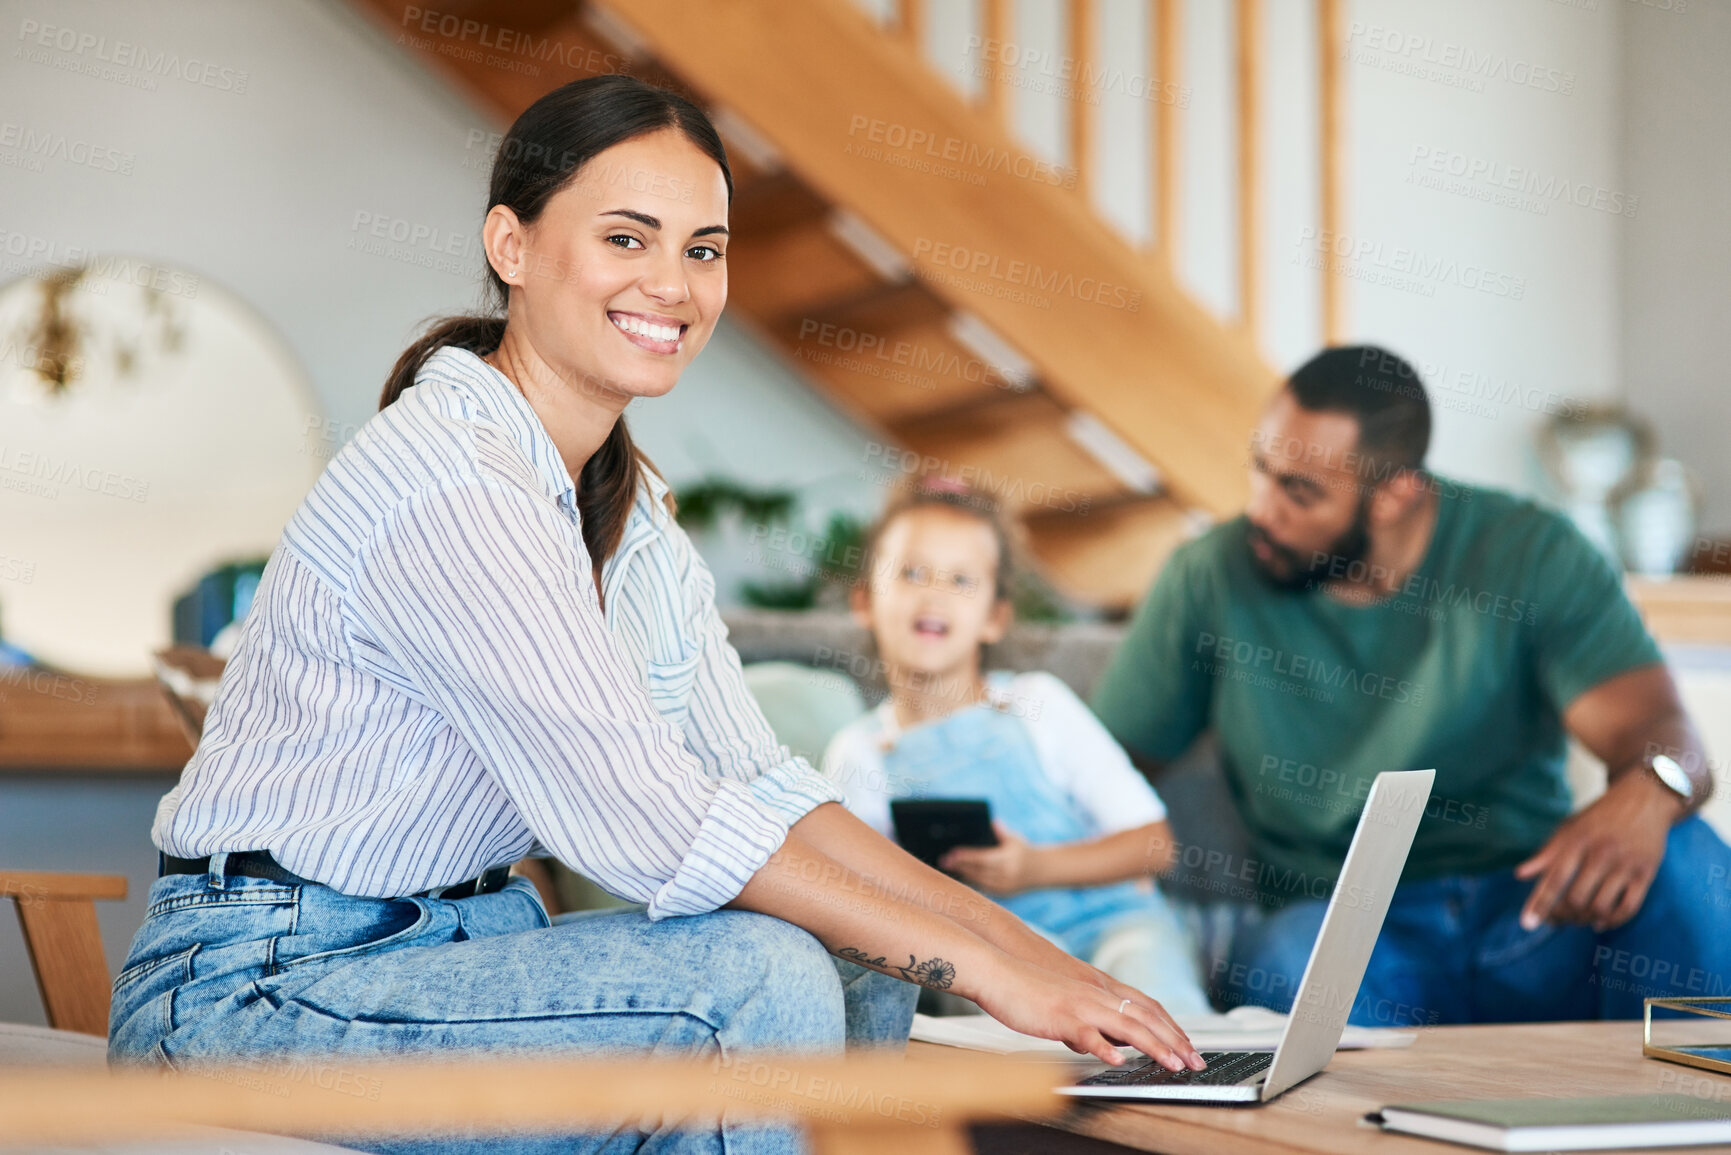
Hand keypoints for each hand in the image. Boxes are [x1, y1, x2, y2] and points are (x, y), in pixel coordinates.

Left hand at [941, 822, 1039, 894]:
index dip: (966, 856)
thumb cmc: (1023, 850)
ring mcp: (1004, 886)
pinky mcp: (1003, 894)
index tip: (952, 853)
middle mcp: (1006, 875)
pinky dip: (971, 882)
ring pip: (978, 881)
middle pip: (977, 871)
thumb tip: (992, 821)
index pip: (982, 858)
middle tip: (943, 860)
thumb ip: (1001, 831)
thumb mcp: (1014, 838)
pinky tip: (960, 876)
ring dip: (962, 874)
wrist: (1042, 870)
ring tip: (948, 867)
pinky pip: (983, 888)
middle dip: (959, 865)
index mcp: (1008, 859)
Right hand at [969, 953, 1205, 1070]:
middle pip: (1145, 1017)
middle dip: (1175, 1040)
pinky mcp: (1059, 1016)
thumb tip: (1100, 1044)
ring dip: (1153, 1046)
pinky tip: (1117, 1062)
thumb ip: (1087, 1022)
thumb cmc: (1027, 988)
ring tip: (1172, 1063)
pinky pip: (1086, 1033)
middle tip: (1195, 1062)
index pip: (1146, 1009)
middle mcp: (1096, 995)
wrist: (997, 970)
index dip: (1171, 1028)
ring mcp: (1080, 1005)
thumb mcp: (1066, 1004)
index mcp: (1099, 991)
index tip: (1189, 1047)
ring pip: (1125, 1025)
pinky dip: (1104, 1048)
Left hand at [1515, 768, 1681, 932]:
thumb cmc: (1599, 817)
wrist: (1644, 799)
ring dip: (1584, 920)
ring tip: (1575, 920)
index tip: (1527, 923)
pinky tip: (1600, 923)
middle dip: (1562, 915)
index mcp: (1577, 840)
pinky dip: (1612, 921)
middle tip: (1555, 920)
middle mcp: (1601, 853)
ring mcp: (1626, 865)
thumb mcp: (1569, 828)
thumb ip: (1547, 853)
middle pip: (1577, 898)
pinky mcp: (1646, 874)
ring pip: (1601, 907)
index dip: (1540, 903)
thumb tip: (1520, 875)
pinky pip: (1629, 907)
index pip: (1554, 878)